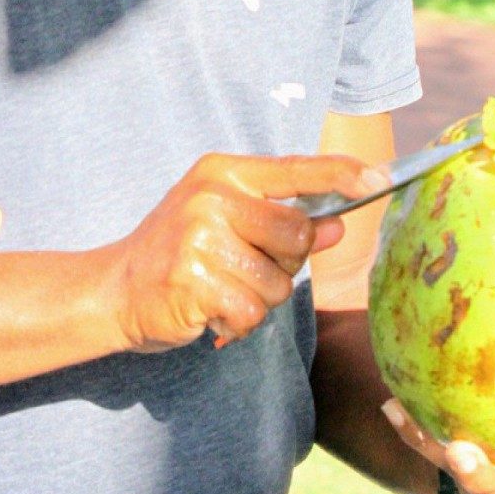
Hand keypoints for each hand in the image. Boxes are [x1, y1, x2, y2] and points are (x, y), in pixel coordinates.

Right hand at [105, 152, 389, 353]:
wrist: (114, 289)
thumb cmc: (179, 254)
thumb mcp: (228, 224)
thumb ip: (283, 223)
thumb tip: (340, 225)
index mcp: (222, 172)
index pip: (295, 169)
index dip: (342, 174)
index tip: (380, 179)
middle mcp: (211, 196)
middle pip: (297, 234)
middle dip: (284, 264)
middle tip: (243, 270)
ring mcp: (199, 237)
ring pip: (278, 281)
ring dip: (259, 300)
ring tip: (221, 291)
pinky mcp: (192, 280)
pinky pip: (251, 311)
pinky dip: (238, 323)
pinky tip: (211, 313)